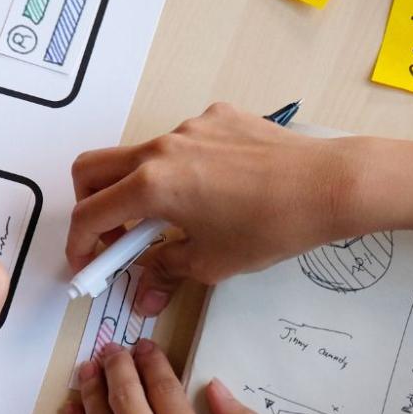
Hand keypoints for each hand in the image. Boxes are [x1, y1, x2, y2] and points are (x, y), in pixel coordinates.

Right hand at [68, 104, 359, 314]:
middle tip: (111, 235)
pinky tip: (214, 190)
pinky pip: (181, 142)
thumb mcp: (213, 261)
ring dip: (137, 187)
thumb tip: (144, 296)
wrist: (332, 184)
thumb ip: (165, 273)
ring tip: (172, 217)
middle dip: (89, 204)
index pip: (89, 214)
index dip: (79, 244)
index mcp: (152, 186)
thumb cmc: (274, 226)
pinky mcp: (217, 117)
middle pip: (92, 169)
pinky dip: (179, 168)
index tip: (87, 263)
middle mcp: (161, 148)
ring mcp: (189, 128)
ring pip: (139, 156)